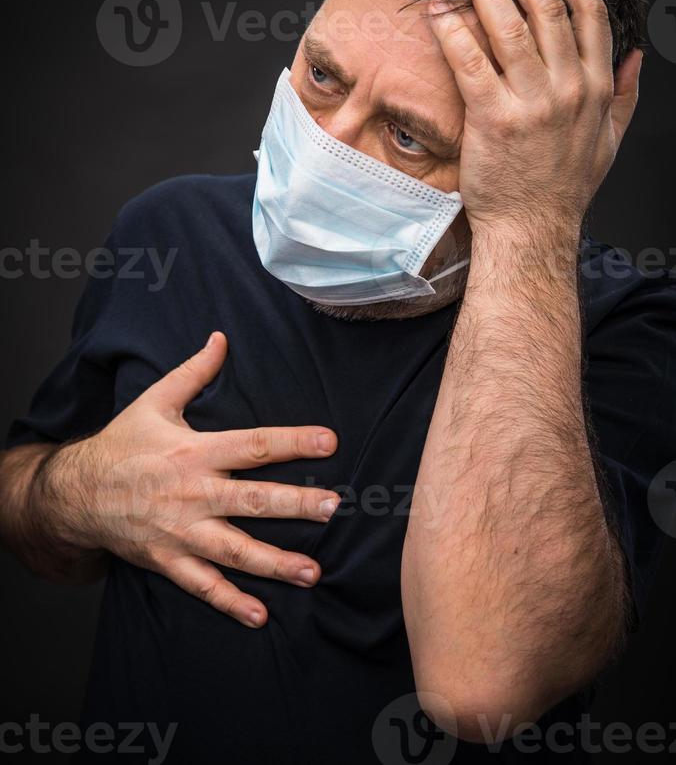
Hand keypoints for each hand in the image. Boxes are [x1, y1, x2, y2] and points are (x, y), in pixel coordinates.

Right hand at [34, 332, 338, 627]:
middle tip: (333, 507)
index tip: (329, 441)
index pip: (252, 445)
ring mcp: (181, 532)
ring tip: (313, 572)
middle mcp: (192, 493)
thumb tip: (221, 338)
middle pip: (252, 500)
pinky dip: (230, 602)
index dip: (292, 441)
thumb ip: (193, 372)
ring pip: (235, 550)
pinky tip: (260, 615)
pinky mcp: (168, 560)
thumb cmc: (121, 443)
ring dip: (275, 563)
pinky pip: (203, 586)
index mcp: (194, 451)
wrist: (76, 493)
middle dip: (295, 504)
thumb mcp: (154, 401)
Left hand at [429, 0, 641, 236]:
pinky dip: (452, 31)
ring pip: (509, 26)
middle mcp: (568, 88)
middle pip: (546, 8)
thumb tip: (634, 57)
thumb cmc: (565, 188)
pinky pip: (471, 61)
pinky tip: (438, 11)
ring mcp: (531, 102)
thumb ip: (625, 95)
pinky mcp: (493, 118)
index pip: (588, 13)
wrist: (532, 229)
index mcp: (597, 87)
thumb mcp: (610, 140)